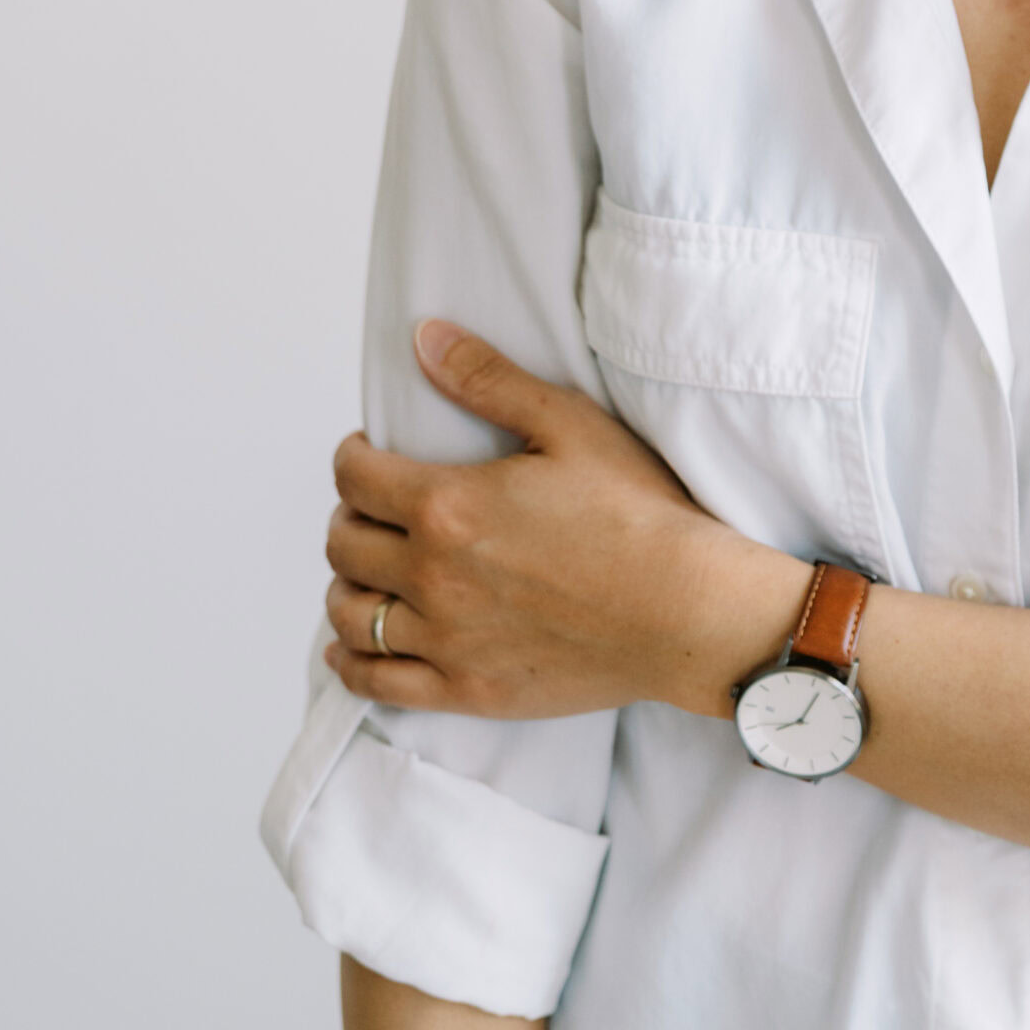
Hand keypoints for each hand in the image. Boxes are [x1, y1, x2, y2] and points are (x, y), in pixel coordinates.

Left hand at [323, 322, 770, 719]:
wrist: (684, 610)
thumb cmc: (637, 513)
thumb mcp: (569, 424)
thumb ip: (488, 379)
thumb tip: (425, 339)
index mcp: (450, 506)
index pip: (356, 478)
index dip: (353, 456)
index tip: (369, 451)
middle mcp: (433, 576)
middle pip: (345, 545)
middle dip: (351, 516)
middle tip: (377, 506)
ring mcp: (446, 640)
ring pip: (351, 614)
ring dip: (348, 584)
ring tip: (372, 569)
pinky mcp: (466, 690)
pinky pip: (376, 682)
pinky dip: (350, 661)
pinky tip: (351, 646)